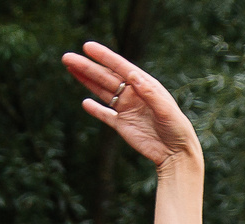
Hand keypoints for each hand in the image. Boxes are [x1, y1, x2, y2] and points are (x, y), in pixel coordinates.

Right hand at [63, 43, 203, 169]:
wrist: (176, 154)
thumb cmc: (177, 129)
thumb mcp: (166, 109)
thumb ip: (150, 93)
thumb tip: (132, 75)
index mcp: (144, 85)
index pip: (120, 67)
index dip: (104, 56)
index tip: (88, 47)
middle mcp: (133, 94)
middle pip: (105, 77)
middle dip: (87, 67)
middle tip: (67, 57)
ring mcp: (126, 109)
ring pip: (102, 92)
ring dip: (86, 81)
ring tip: (70, 69)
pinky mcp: (122, 125)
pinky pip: (105, 115)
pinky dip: (95, 110)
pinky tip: (85, 103)